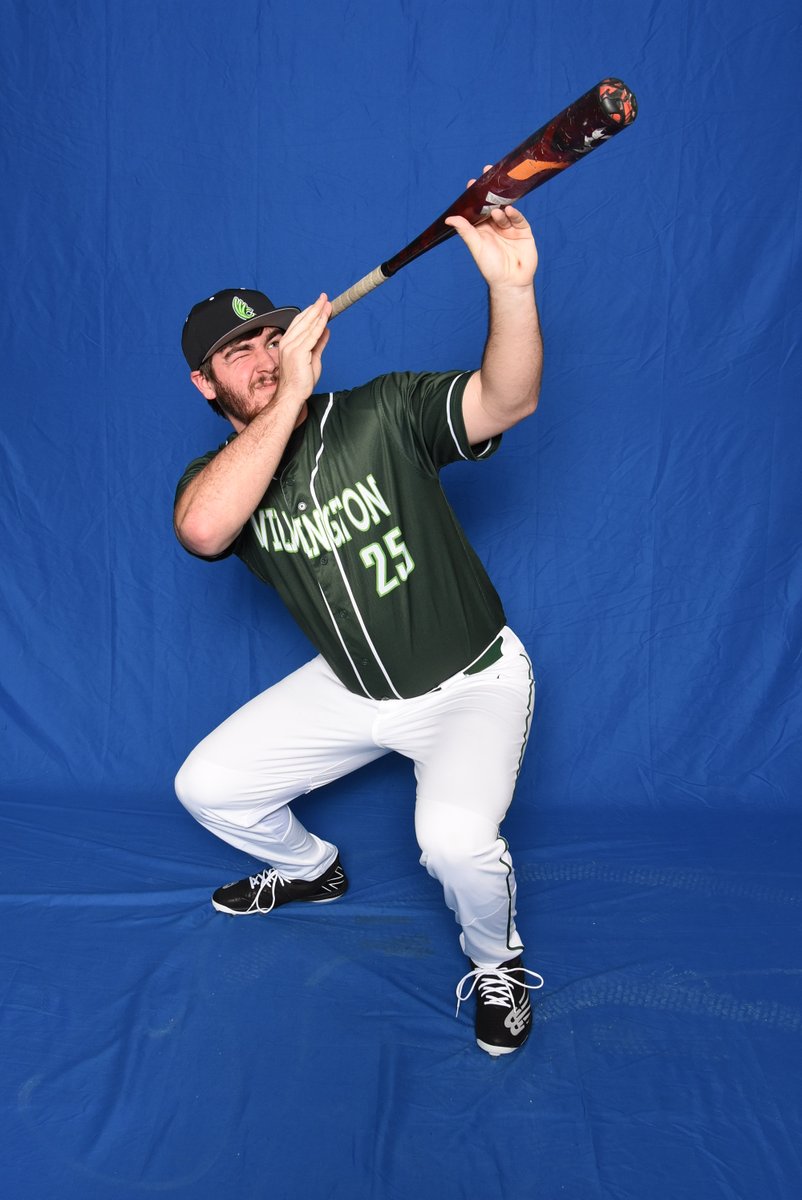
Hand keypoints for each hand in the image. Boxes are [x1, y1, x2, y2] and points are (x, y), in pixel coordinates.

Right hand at [276, 293, 331, 402]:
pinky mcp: (298, 352)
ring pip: (308, 326)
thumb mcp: (313, 358)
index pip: (299, 322)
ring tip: (327, 304)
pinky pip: (311, 335)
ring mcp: (292, 347)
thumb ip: (318, 343)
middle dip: (315, 308)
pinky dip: (319, 325)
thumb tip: (326, 330)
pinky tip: (325, 318)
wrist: (292, 395)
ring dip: (319, 313)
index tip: (320, 304)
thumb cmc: (300, 381)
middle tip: (325, 298)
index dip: (310, 312)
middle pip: (303, 320)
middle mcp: (287, 342)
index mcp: (288, 342)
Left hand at [445, 167, 537, 288]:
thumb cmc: (491, 268)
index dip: (475, 196)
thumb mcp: (476, 247)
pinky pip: (518, 218)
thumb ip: (465, 231)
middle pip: (493, 204)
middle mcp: (495, 226)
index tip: (472, 183)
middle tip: (488, 173)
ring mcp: (510, 228)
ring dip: (501, 206)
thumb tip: (449, 219)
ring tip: (496, 209)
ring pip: (506, 210)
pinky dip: (514, 214)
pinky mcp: (523, 231)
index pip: (478, 208)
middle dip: (491, 191)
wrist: (511, 282)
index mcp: (482, 229)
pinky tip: (509, 211)